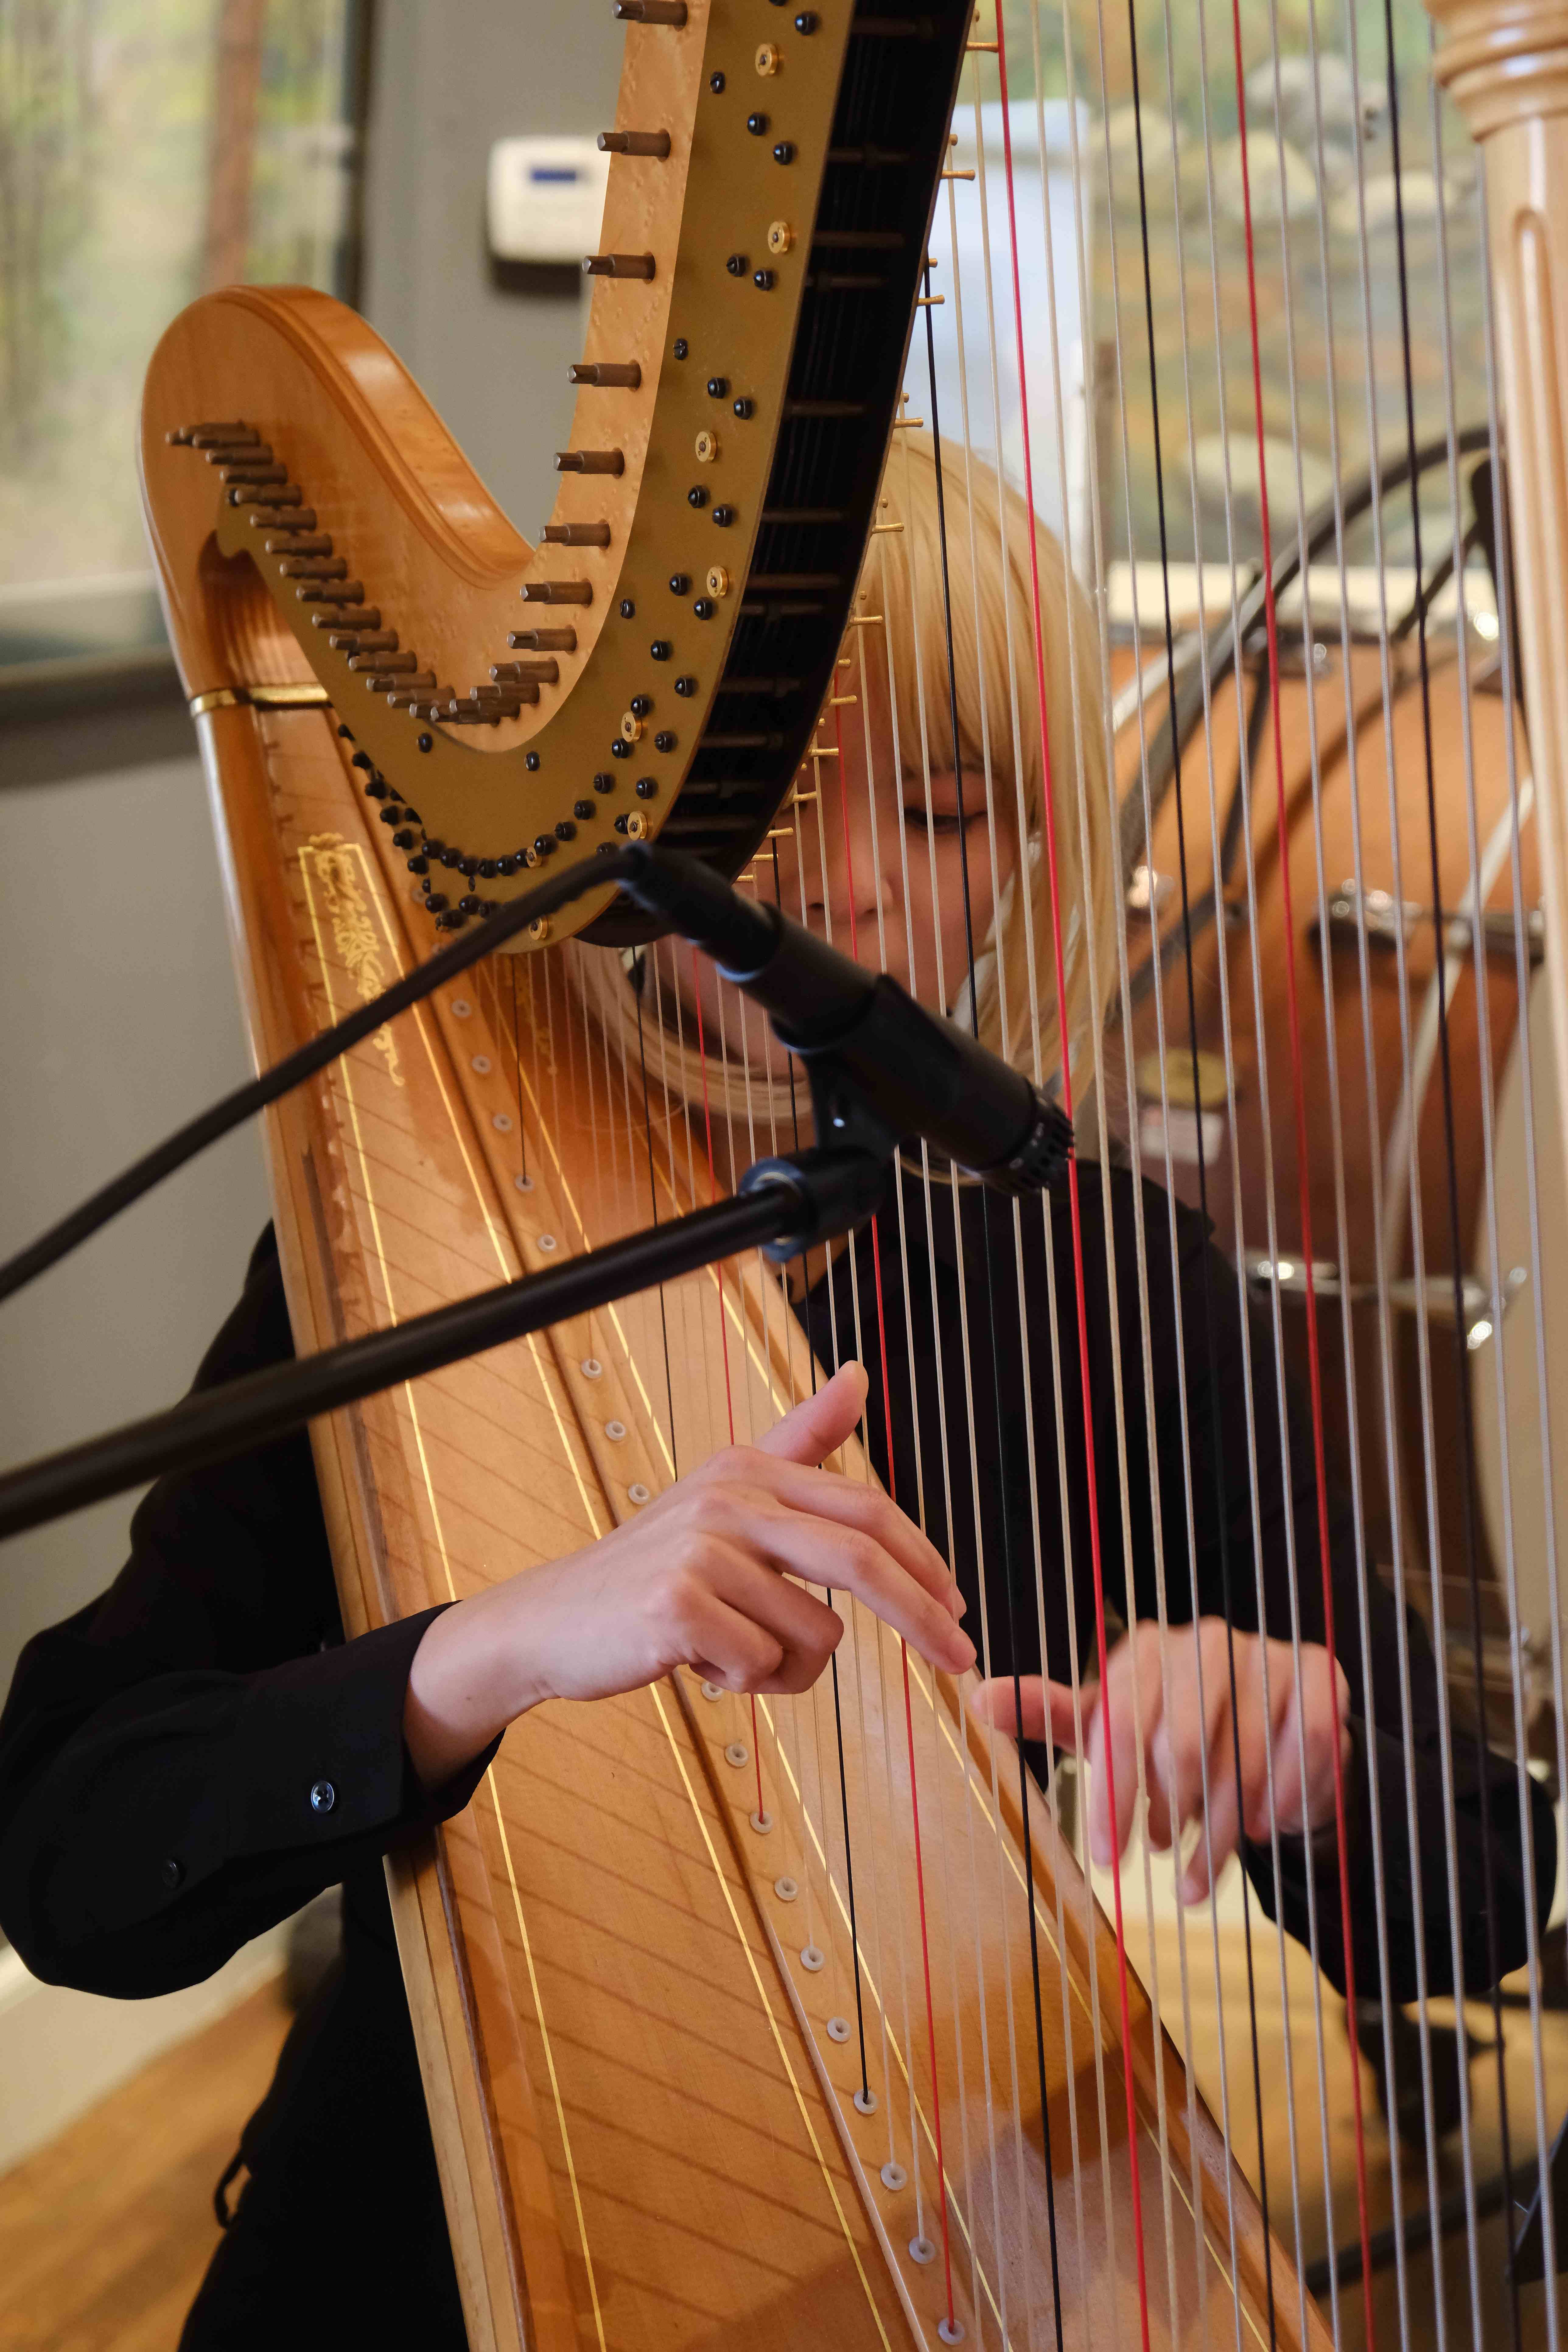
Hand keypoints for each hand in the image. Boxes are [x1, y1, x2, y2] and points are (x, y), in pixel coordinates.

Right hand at [406, 1361, 973, 1785]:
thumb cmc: (651, 1571)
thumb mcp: (725, 1497)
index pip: (865, 1509)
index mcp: (748, 1469)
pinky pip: (763, 1666)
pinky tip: (700, 1664)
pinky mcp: (678, 1606)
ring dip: (789, 1668)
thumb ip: (797, 1441)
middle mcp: (728, 1498)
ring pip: (813, 1635)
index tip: (958, 1607)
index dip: (922, 1560)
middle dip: (921, 1616)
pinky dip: (745, 1682)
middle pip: (858, 1558)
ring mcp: (701, 1550)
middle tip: (961, 1659)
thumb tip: (857, 1373)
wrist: (550, 1621)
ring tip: (733, 1652)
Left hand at [973, 1621, 1349, 1903]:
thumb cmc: (1169, 1729)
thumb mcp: (1106, 1724)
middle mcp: (1207, 1642)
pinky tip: (1266, 1826)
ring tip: (1201, 1875)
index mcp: (1149, 1651)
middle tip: (1162, 1855)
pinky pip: (1309, 1743)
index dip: (1110, 1796)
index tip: (1103, 1857)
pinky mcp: (1321, 1676)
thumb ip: (1046, 1712)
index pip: (1120, 1726)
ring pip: (1245, 1759)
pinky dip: (1287, 1795)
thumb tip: (976, 1698)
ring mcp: (1268, 1655)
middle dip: (1171, 1813)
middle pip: (1183, 1746)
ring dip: (1222, 1831)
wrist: (1263, 1724)